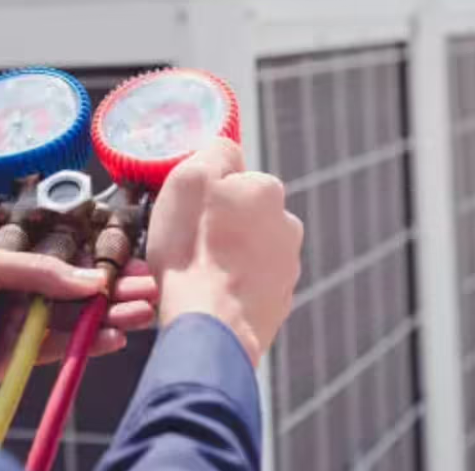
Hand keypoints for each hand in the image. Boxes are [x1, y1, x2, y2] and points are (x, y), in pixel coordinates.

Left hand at [0, 243, 157, 400]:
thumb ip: (35, 271)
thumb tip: (86, 278)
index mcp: (9, 260)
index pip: (66, 258)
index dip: (100, 261)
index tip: (131, 263)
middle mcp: (18, 291)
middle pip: (77, 290)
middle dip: (114, 289)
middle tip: (147, 289)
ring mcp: (19, 326)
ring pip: (75, 320)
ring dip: (109, 316)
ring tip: (140, 313)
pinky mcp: (16, 359)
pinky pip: (59, 350)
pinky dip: (88, 345)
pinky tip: (113, 337)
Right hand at [147, 138, 303, 366]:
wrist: (210, 325)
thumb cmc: (193, 252)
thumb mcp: (189, 179)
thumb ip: (214, 152)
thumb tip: (227, 150)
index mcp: (267, 190)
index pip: (233, 177)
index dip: (205, 193)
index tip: (187, 212)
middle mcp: (287, 224)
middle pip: (243, 213)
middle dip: (219, 224)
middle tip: (189, 243)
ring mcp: (287, 266)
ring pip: (248, 249)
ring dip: (227, 256)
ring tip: (198, 272)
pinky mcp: (280, 301)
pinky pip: (250, 283)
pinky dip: (232, 286)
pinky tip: (211, 294)